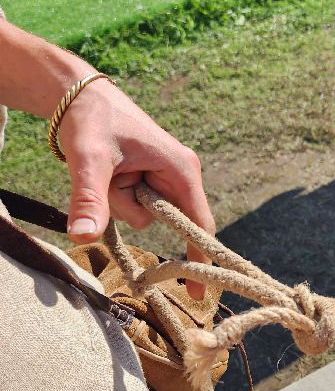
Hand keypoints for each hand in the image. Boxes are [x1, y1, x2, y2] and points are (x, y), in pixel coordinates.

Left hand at [59, 79, 214, 299]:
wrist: (79, 96)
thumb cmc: (92, 121)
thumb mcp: (89, 160)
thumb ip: (88, 199)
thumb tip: (81, 237)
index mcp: (181, 169)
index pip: (199, 224)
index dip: (199, 258)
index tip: (197, 293)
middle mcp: (180, 176)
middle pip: (162, 221)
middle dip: (130, 207)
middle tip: (111, 178)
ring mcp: (166, 179)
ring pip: (144, 215)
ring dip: (119, 201)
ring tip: (107, 170)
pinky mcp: (151, 182)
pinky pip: (137, 206)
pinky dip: (118, 197)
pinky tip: (111, 175)